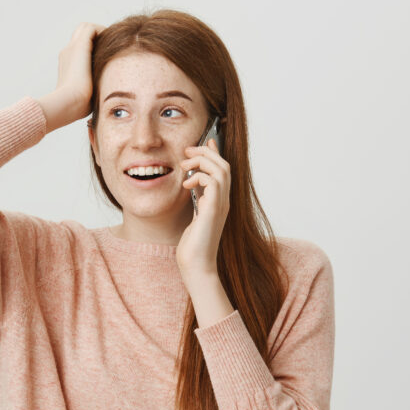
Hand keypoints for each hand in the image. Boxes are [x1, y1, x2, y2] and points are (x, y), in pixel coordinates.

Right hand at [49, 22, 106, 124]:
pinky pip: (92, 29)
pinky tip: (112, 42)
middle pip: (81, 35)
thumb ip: (93, 92)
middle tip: (110, 48)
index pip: (79, 50)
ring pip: (85, 29)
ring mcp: (72, 48)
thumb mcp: (86, 97)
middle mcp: (68, 54)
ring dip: (100, 33)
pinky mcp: (79, 46)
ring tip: (112, 43)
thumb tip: (106, 101)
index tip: (105, 57)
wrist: (67, 103)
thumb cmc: (77, 107)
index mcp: (68, 66)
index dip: (93, 49)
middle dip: (96, 38)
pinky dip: (102, 31)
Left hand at [177, 137, 231, 276]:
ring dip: (202, 161)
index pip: (222, 170)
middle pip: (224, 165)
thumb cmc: (193, 247)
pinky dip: (198, 177)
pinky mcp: (213, 210)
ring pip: (222, 170)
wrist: (196, 266)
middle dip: (206, 152)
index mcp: (220, 202)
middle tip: (187, 151)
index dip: (214, 153)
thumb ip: (196, 199)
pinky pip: (212, 182)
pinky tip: (186, 185)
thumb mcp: (194, 217)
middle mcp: (224, 201)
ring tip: (185, 166)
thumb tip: (191, 183)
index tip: (202, 142)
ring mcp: (221, 205)